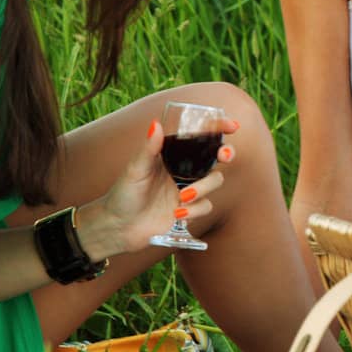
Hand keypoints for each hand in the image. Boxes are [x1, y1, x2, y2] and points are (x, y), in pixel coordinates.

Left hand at [81, 116, 240, 258]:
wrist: (118, 228)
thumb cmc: (122, 194)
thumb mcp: (135, 170)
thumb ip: (148, 148)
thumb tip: (156, 124)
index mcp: (172, 156)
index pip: (199, 138)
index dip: (218, 130)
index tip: (232, 127)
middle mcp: (183, 171)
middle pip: (216, 157)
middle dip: (226, 153)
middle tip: (225, 155)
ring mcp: (188, 190)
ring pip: (215, 181)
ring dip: (204, 187)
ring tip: (183, 197)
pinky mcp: (189, 210)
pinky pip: (206, 206)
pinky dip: (195, 210)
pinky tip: (177, 213)